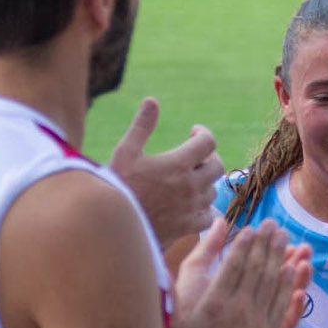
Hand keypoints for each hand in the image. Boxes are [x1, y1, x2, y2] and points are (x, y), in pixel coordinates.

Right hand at [110, 98, 224, 247]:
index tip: (193, 132)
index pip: (208, 142)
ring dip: (205, 182)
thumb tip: (152, 101)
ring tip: (188, 178)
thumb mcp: (126, 152)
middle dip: (208, 157)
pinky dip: (205, 208)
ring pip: (213, 190)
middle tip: (194, 156)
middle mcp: (190, 186)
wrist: (110, 225)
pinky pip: (209, 215)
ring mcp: (191, 207)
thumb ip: (142, 126)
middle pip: (217, 165)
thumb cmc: (116, 185)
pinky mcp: (188, 226)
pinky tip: (193, 203)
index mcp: (178, 164)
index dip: (203, 133)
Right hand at [174, 217, 300, 327]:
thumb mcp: (176, 312)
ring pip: (273, 284)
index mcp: (213, 304)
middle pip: (257, 269)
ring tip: (285, 238)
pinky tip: (292, 269)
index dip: (244, 243)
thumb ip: (190, 275)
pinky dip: (288, 284)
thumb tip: (195, 254)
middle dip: (266, 244)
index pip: (234, 264)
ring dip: (280, 258)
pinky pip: (282, 305)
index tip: (250, 228)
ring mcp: (257, 325)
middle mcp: (238, 311)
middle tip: (273, 225)